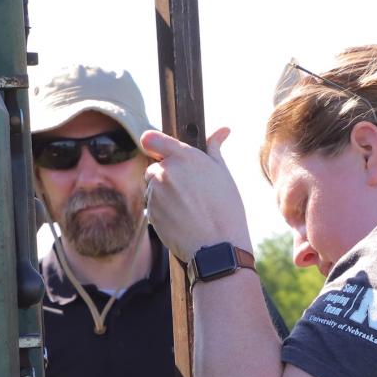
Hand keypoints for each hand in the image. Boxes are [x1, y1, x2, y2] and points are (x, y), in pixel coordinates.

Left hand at [139, 127, 250, 262]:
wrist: (218, 246)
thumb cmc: (226, 209)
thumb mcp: (222, 174)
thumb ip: (214, 149)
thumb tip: (222, 130)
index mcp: (184, 157)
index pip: (151, 139)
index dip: (154, 144)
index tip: (159, 151)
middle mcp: (166, 171)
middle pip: (154, 168)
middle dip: (166, 177)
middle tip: (188, 192)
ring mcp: (156, 193)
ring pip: (153, 189)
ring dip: (164, 195)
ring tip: (188, 208)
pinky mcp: (151, 212)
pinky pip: (152, 207)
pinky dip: (163, 211)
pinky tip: (182, 219)